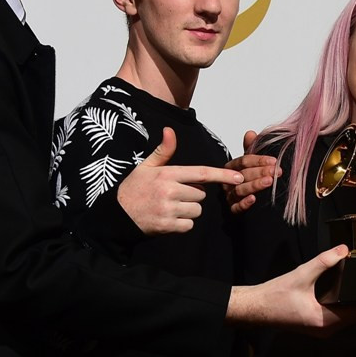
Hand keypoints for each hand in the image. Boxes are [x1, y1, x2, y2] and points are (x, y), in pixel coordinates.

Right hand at [116, 127, 245, 234]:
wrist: (116, 215)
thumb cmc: (134, 188)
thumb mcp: (146, 166)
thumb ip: (163, 151)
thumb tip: (169, 130)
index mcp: (168, 174)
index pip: (202, 173)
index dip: (223, 175)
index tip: (239, 178)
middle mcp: (170, 190)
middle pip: (201, 194)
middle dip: (194, 195)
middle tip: (175, 195)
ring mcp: (168, 209)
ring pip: (197, 209)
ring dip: (189, 210)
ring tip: (171, 206)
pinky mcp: (166, 226)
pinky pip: (189, 225)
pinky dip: (183, 224)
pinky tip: (169, 218)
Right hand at [225, 130, 279, 213]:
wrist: (252, 200)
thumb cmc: (250, 177)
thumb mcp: (252, 162)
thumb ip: (251, 148)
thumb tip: (250, 133)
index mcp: (231, 167)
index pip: (243, 161)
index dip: (258, 160)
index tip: (274, 161)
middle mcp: (228, 181)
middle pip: (242, 175)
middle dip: (260, 172)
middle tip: (275, 171)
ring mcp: (229, 196)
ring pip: (240, 190)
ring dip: (254, 185)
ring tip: (269, 182)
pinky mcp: (232, 209)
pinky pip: (236, 208)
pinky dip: (244, 203)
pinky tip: (253, 199)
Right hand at [227, 245, 355, 335]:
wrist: (254, 309)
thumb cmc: (275, 295)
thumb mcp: (301, 275)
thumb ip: (323, 261)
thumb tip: (343, 249)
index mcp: (325, 320)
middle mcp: (327, 328)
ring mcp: (323, 327)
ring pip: (350, 317)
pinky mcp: (318, 322)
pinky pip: (341, 315)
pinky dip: (353, 307)